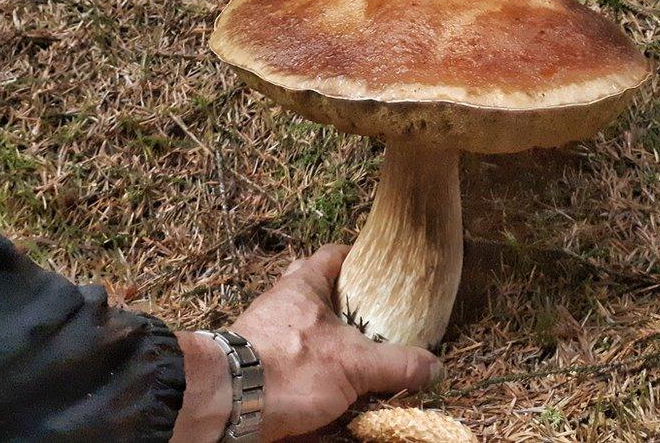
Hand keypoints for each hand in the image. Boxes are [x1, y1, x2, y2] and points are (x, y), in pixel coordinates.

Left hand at [232, 245, 441, 440]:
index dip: (356, 256)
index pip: (332, 255)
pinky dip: (308, 372)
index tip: (377, 266)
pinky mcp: (255, 365)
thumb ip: (397, 364)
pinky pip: (287, 360)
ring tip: (354, 361)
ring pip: (301, 328)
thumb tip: (433, 367)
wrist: (226, 404)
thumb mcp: (354, 364)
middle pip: (314, 290)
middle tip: (368, 321)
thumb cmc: (285, 368)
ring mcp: (263, 334)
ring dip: (325, 342)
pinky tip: (326, 390)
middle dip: (341, 305)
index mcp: (303, 287)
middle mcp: (280, 304)